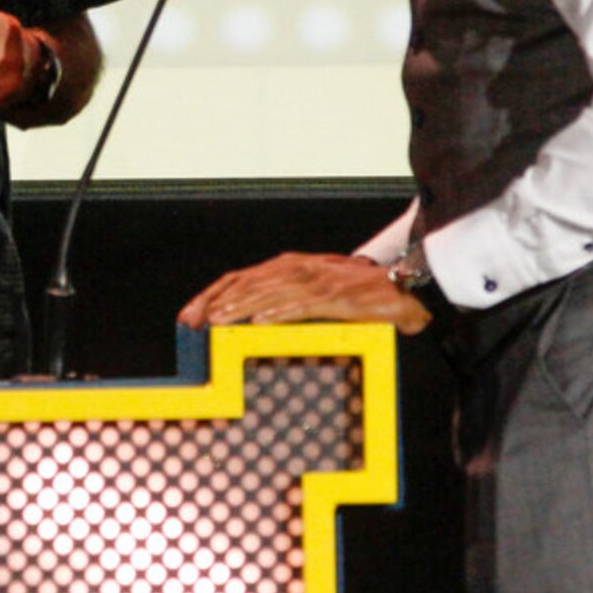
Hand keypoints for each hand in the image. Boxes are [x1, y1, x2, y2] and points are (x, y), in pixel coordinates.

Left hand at [178, 252, 431, 334]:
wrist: (403, 285)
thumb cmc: (357, 295)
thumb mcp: (314, 296)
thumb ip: (287, 305)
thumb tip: (253, 325)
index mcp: (289, 267)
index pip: (240, 278)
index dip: (212, 295)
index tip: (189, 315)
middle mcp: (298, 269)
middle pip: (246, 283)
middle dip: (215, 303)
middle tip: (191, 323)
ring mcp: (316, 282)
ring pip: (269, 291)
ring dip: (239, 306)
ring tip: (216, 322)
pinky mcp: (336, 296)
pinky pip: (303, 304)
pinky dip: (279, 311)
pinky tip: (260, 322)